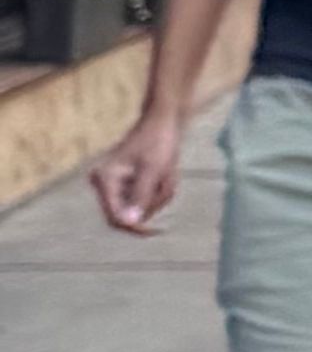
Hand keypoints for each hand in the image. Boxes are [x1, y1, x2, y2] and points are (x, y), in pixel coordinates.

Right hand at [89, 99, 183, 234]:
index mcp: (105, 179)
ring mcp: (114, 184)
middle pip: (129, 214)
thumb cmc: (159, 141)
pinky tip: (164, 174)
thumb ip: (141, 196)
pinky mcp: (124, 184)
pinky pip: (144, 199)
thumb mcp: (154, 170)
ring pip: (140, 208)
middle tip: (167, 183)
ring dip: (159, 196)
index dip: (134, 227)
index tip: (156, 230)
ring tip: (167, 174)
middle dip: (152, 204)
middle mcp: (103, 183)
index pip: (115, 217)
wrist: (162, 121)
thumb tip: (128, 222)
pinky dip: (159, 192)